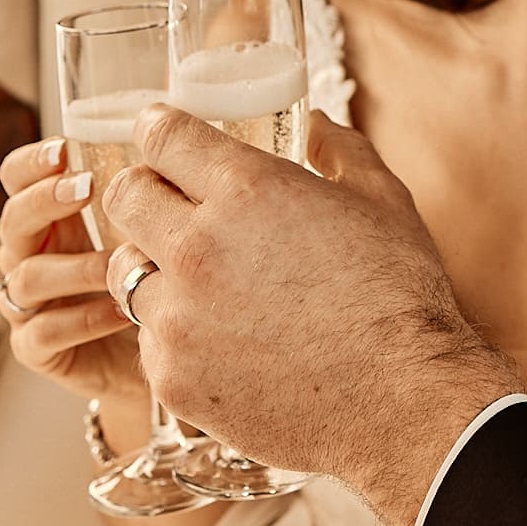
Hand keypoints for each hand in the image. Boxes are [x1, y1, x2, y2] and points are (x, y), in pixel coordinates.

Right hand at [0, 136, 143, 405]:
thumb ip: (147, 196)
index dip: (32, 163)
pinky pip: (45, 332)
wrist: (160, 354)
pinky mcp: (36, 349)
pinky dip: (83, 319)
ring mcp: (27, 304)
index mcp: (51, 220)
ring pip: (26, 278)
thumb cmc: (155, 279)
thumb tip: (176, 147)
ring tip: (116, 262)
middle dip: (46, 200)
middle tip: (85, 189)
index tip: (63, 149)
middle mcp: (30, 257)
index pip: (18, 180)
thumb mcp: (148, 230)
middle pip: (13, 220)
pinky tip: (119, 309)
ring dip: (74, 267)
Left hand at [101, 107, 521, 525]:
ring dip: (155, 267)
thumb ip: (339, 149)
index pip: (161, 136)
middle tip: (172, 206)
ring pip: (127, 272)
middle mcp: (197, 247)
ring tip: (202, 283)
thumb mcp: (382, 200)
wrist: (402, 401)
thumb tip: (313, 124)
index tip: (160, 133)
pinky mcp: (172, 376)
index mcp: (247, 190)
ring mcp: (178, 318)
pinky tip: (223, 341)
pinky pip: (150, 340)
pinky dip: (176, 335)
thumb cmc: (399, 296)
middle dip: (145, 193)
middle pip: (124, 197)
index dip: (158, 128)